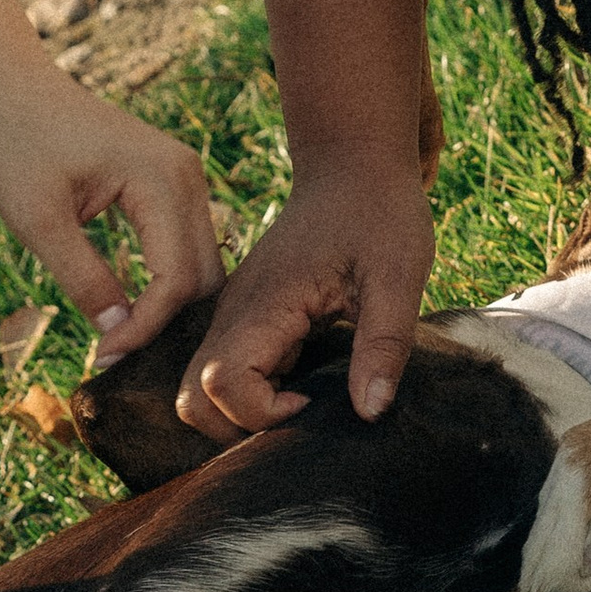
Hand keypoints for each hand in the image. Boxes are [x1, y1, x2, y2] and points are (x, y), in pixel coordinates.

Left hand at [0, 0, 223, 358]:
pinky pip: (186, 245)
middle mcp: (187, 176)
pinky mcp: (171, 183)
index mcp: (161, 179)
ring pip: (202, 264)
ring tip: (128, 344)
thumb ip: (83, 279)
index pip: (177, 278)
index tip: (106, 358)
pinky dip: (167, 282)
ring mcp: (184, 177)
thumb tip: (119, 338)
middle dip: (169, 325)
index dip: (147, 328)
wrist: (8, 88)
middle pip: (205, 276)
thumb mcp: (38, 221)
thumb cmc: (14, 144)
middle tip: (121, 361)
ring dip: (171, 307)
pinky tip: (135, 313)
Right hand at [178, 154, 433, 445]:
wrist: (352, 162)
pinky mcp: (244, 315)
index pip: (221, 385)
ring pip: (199, 390)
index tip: (313, 399)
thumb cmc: (379, 211)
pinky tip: (298, 381)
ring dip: (240, 413)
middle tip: (303, 412)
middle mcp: (233, 312)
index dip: (261, 414)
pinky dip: (248, 393)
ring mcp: (233, 314)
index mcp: (264, 303)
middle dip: (237, 428)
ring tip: (301, 399)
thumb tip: (369, 411)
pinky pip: (223, 370)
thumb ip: (383, 344)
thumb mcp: (398, 274)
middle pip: (192, 400)